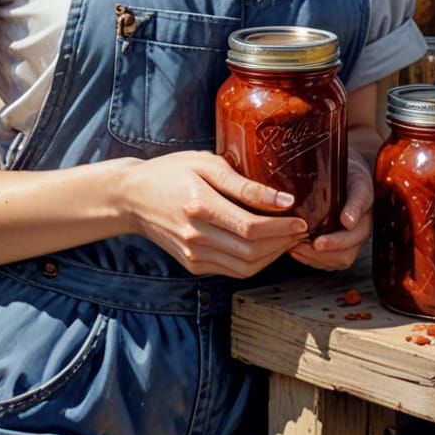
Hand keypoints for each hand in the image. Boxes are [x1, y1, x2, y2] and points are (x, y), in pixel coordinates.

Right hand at [119, 150, 308, 277]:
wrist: (133, 197)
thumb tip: (284, 200)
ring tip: (288, 238)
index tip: (302, 219)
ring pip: (245, 267)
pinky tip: (266, 245)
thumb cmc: (171, 172)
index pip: (251, 228)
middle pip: (252, 251)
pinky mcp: (193, 265)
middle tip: (302, 229)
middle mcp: (195, 236)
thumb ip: (244, 184)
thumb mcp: (207, 164)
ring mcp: (193, 255)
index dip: (282, 228)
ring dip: (273, 256)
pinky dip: (255, 262)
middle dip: (283, 243)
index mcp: (199, 206)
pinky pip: (233, 270)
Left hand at [287, 148, 372, 270]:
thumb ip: (321, 161)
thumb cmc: (331, 166)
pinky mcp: (343, 246)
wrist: (339, 175)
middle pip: (356, 237)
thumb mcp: (330, 159)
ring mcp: (354, 234)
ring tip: (299, 249)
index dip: (354, 210)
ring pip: (346, 255)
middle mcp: (363, 216)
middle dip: (335, 244)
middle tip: (315, 244)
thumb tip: (297, 162)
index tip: (345, 219)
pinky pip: (334, 261)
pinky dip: (316, 261)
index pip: (362, 199)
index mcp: (361, 190)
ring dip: (322, 257)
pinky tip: (298, 252)